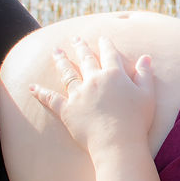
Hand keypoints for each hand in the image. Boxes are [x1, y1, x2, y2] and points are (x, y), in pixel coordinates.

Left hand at [30, 36, 154, 154]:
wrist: (117, 142)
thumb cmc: (137, 120)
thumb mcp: (148, 95)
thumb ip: (145, 74)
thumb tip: (145, 57)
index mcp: (114, 75)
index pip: (109, 54)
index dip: (105, 45)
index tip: (102, 38)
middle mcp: (94, 80)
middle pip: (85, 59)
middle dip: (80, 47)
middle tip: (75, 39)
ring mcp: (78, 94)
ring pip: (67, 73)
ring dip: (61, 61)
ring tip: (56, 52)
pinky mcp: (67, 110)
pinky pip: (50, 98)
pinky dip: (40, 92)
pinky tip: (32, 87)